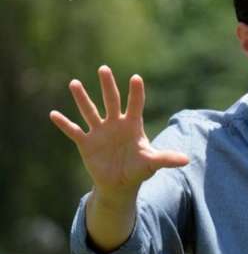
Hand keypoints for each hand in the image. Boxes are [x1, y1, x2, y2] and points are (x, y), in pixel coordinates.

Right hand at [50, 65, 188, 202]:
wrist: (120, 184)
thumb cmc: (139, 170)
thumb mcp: (153, 163)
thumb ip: (167, 158)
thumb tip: (187, 161)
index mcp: (133, 125)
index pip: (135, 105)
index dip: (136, 93)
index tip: (136, 78)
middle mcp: (115, 124)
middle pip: (111, 101)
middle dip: (108, 85)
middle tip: (104, 68)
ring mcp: (100, 132)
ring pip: (90, 111)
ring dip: (82, 98)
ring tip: (74, 83)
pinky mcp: (86, 143)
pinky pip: (74, 131)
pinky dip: (64, 124)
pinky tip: (54, 114)